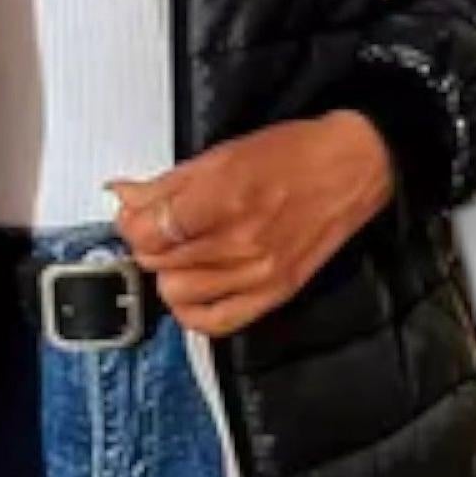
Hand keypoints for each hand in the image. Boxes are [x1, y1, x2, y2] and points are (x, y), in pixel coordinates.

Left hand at [105, 111, 395, 336]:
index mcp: (224, 198)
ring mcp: (259, 272)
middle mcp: (241, 241)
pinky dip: (192, 311)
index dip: (131, 224)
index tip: (135, 215)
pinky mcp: (274, 293)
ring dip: (168, 274)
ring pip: (178, 293)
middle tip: (157, 227)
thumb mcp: (221, 154)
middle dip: (148, 243)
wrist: (351, 168)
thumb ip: (167, 183)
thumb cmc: (295, 154)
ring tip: (179, 253)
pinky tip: (192, 290)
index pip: (149, 232)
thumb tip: (124, 195)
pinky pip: (215, 322)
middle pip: (159, 262)